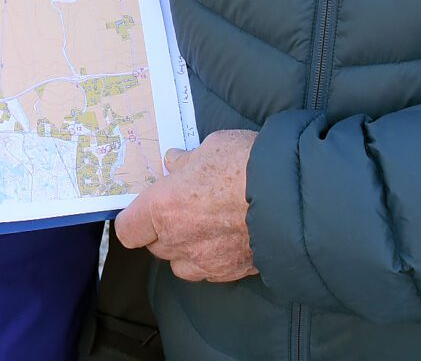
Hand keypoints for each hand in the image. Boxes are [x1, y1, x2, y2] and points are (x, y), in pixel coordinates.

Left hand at [112, 129, 257, 282]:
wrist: (292, 197)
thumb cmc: (247, 165)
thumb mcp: (211, 147)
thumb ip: (187, 161)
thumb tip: (175, 163)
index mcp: (163, 207)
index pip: (128, 230)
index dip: (134, 219)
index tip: (146, 208)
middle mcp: (178, 239)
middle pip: (155, 246)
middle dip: (164, 229)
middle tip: (184, 208)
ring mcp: (204, 261)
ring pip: (180, 264)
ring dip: (186, 248)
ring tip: (206, 226)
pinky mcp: (230, 273)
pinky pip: (209, 271)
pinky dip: (212, 258)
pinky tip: (228, 238)